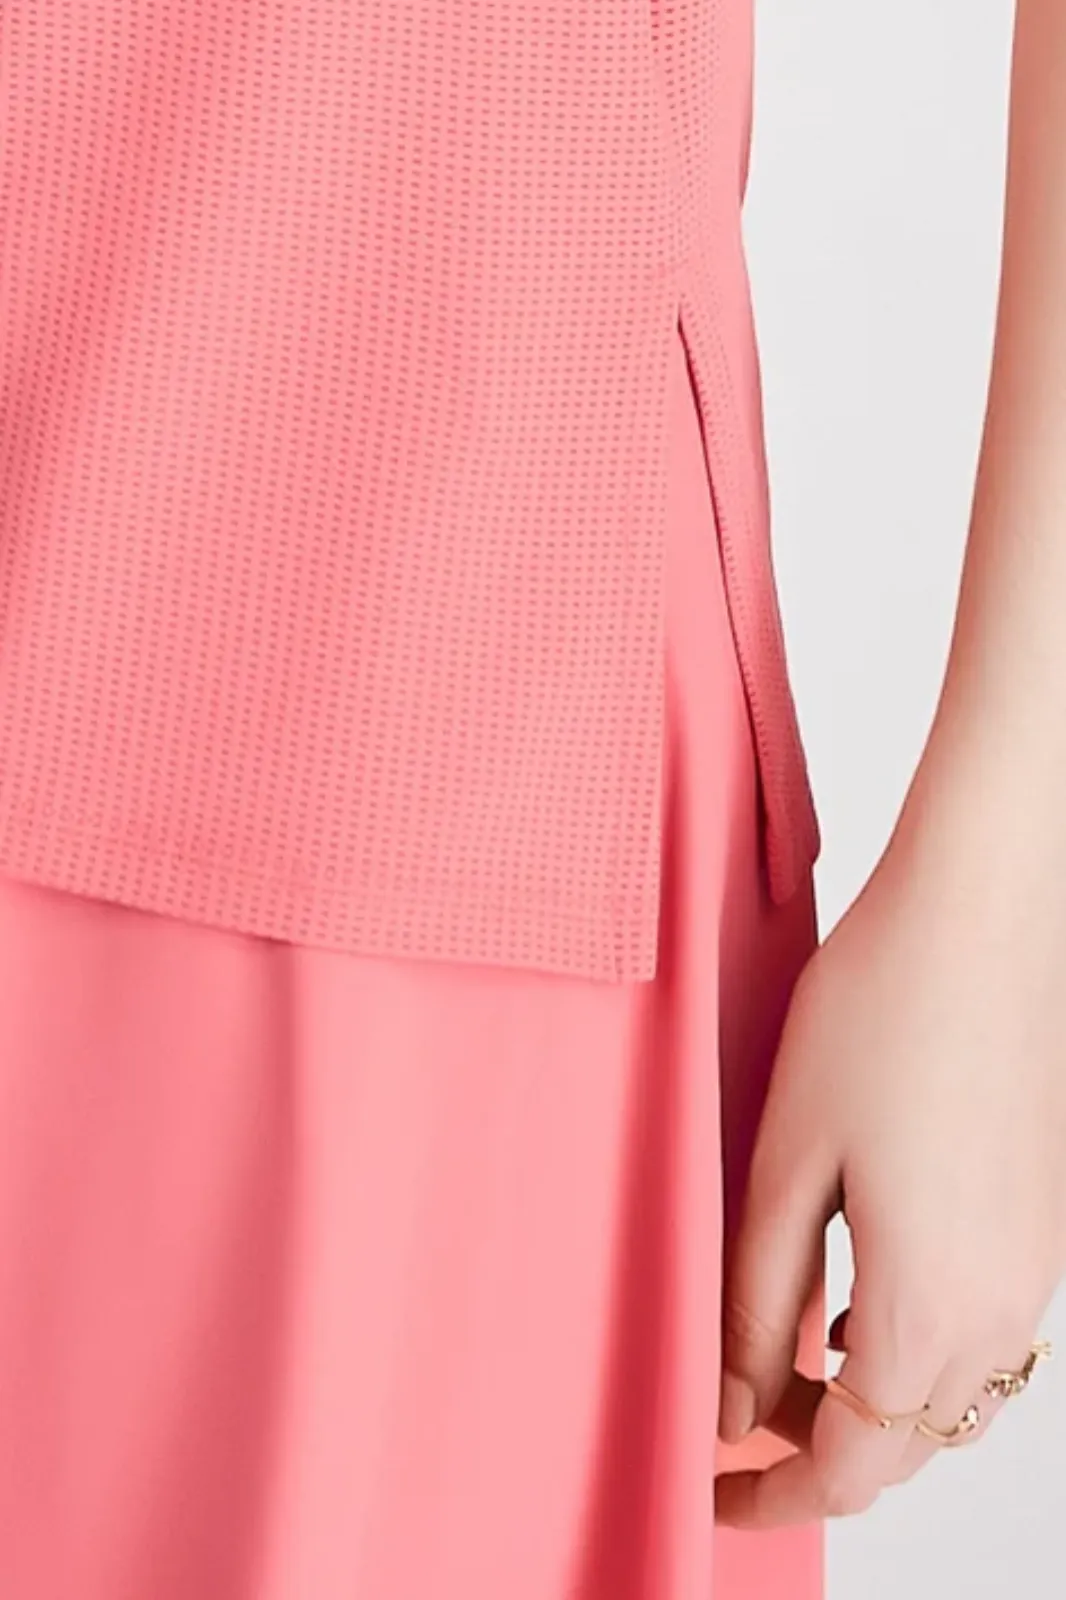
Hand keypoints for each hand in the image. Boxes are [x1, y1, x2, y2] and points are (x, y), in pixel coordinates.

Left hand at [714, 824, 1065, 1526]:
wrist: (987, 914)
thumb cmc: (881, 1014)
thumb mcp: (785, 1163)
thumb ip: (753, 1300)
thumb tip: (730, 1407)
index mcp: (930, 1305)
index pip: (848, 1467)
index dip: (770, 1497)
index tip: (708, 1490)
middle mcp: (1004, 1306)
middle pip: (906, 1446)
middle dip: (813, 1456)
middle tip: (729, 1425)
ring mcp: (1037, 1266)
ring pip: (949, 1397)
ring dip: (867, 1406)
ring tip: (778, 1364)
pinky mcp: (1044, 1223)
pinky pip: (981, 1335)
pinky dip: (914, 1352)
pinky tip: (856, 1300)